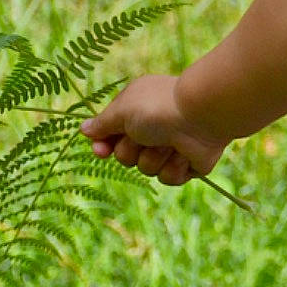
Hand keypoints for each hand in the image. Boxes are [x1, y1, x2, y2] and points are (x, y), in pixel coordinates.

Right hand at [81, 75, 228, 187]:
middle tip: (146, 136)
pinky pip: (168, 178)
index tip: (102, 151)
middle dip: (131, 151)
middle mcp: (153, 129)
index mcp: (137, 111)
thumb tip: (84, 129)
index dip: (103, 147)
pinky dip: (174, 167)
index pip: (110, 136)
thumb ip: (102, 123)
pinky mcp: (188, 163)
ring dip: (155, 157)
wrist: (203, 116)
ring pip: (147, 169)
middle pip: (125, 156)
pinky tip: (184, 153)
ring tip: (170, 142)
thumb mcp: (122, 110)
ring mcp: (171, 147)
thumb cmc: (159, 108)